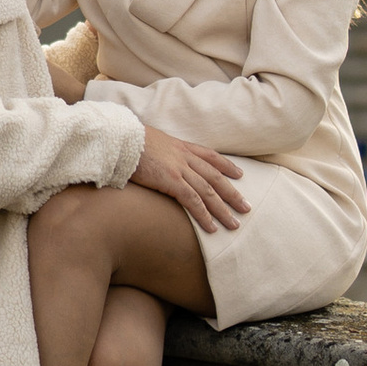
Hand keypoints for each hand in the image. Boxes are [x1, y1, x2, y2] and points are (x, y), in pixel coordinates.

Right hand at [135, 125, 249, 233]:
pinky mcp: (171, 180)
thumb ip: (160, 151)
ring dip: (223, 210)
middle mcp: (184, 156)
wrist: (120, 137)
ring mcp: (179, 168)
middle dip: (232, 193)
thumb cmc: (129, 141)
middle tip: (246, 207)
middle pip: (215, 177)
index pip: (210, 156)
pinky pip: (193, 201)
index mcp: (181, 146)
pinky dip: (204, 215)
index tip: (239, 174)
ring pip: (208, 191)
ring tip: (234, 224)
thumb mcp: (151, 141)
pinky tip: (212, 227)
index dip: (226, 165)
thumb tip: (158, 158)